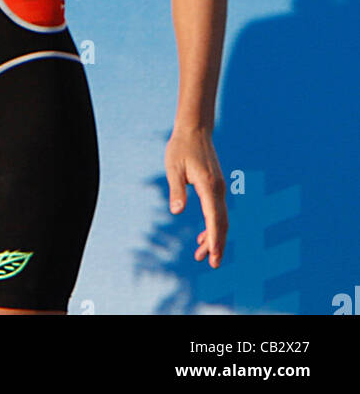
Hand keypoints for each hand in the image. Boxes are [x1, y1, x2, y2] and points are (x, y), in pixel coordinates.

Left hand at [165, 127, 226, 267]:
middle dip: (217, 244)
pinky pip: (217, 211)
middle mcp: (218, 188)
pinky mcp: (215, 187)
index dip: (214, 238)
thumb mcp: (173, 167)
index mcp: (208, 185)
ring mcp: (218, 188)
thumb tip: (177, 211)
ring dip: (213, 237)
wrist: (194, 129)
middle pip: (221, 222)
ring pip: (220, 218)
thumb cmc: (181, 147)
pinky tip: (201, 238)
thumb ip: (176, 189)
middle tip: (212, 264)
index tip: (214, 256)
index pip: (214, 217)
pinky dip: (212, 226)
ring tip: (200, 255)